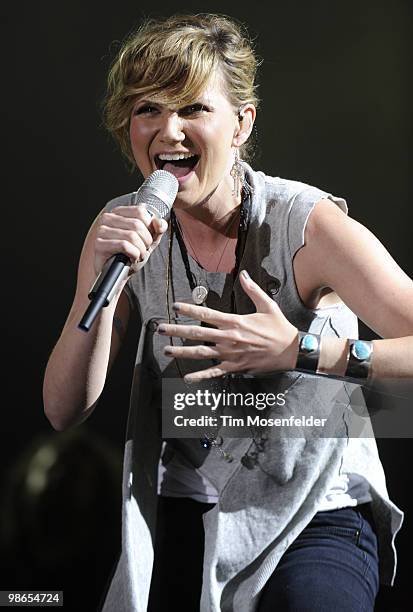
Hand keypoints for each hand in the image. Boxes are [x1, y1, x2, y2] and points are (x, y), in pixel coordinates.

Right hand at [94, 205, 167, 274]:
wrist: (117, 275)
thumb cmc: (130, 256)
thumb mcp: (147, 241)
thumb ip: (156, 230)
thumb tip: (159, 222)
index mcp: (118, 213)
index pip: (140, 211)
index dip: (149, 228)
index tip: (146, 240)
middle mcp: (108, 218)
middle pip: (137, 224)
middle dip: (146, 242)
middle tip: (142, 251)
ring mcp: (101, 230)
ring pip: (132, 236)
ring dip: (141, 250)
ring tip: (137, 256)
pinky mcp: (99, 244)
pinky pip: (124, 245)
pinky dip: (133, 254)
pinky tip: (131, 259)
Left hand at [159, 270, 298, 381]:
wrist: (292, 351)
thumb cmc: (279, 328)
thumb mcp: (268, 305)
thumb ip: (252, 290)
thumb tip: (243, 274)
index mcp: (235, 321)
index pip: (206, 313)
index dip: (189, 309)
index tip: (175, 306)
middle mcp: (229, 338)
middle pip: (197, 333)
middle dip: (176, 330)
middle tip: (160, 328)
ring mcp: (231, 354)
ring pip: (201, 353)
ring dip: (182, 352)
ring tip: (166, 350)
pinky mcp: (235, 367)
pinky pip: (215, 372)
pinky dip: (200, 376)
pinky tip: (187, 378)